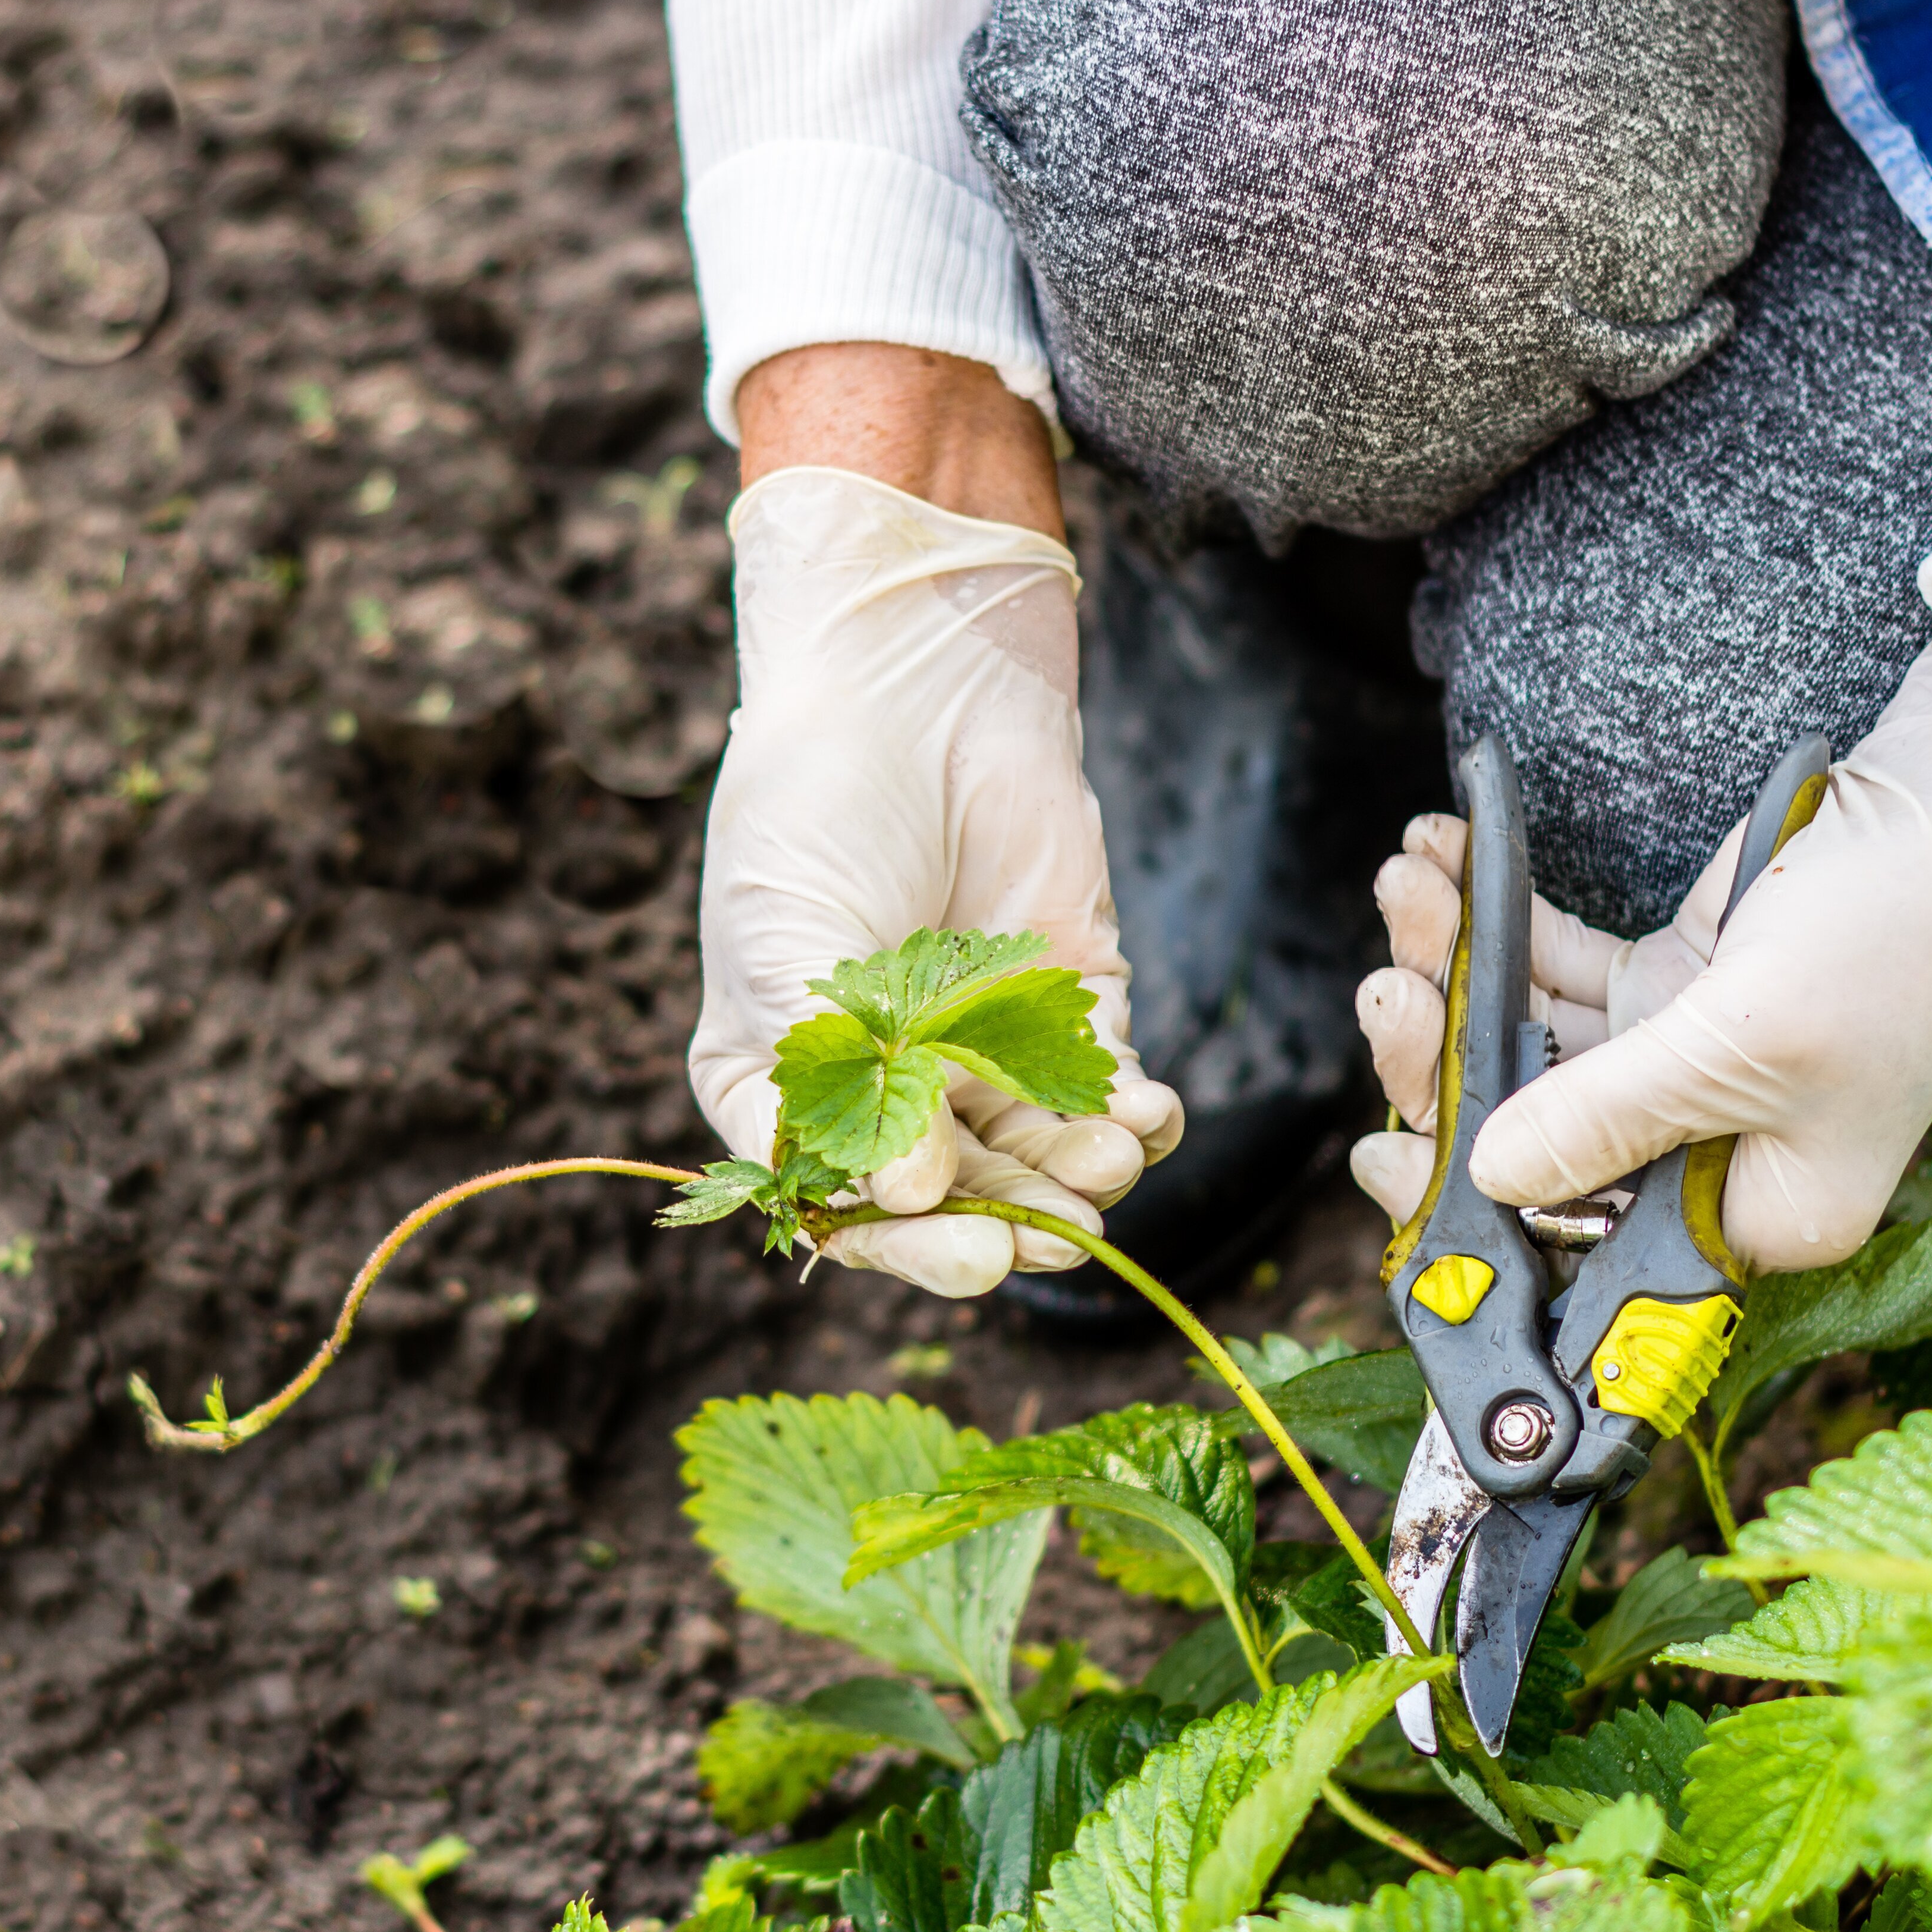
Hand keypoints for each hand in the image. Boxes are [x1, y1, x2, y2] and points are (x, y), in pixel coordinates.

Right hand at [691, 463, 1183, 1296]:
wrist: (918, 683)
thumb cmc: (815, 807)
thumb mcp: (783, 943)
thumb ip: (838, 1074)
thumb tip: (910, 1194)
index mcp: (784, 1086)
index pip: (839, 1202)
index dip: (901, 1243)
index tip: (964, 1248)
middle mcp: (882, 1089)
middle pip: (947, 1203)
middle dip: (1004, 1224)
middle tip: (1054, 1236)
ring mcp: (977, 1054)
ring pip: (1033, 1162)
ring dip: (1072, 1182)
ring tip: (1105, 1161)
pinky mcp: (1069, 1012)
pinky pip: (1105, 1099)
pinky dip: (1134, 1122)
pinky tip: (1148, 1116)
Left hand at [1348, 620, 1931, 1270]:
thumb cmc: (1901, 932)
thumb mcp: (1746, 1041)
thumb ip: (1608, 1114)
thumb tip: (1488, 1174)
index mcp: (1758, 1215)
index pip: (1585, 1251)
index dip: (1473, 1216)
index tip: (1384, 1163)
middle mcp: (1718, 1155)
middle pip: (1534, 1141)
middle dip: (1446, 1061)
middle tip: (1389, 989)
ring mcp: (1692, 1066)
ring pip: (1532, 1042)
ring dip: (1458, 963)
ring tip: (1410, 883)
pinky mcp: (1682, 984)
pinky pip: (1563, 970)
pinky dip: (1502, 921)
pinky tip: (1447, 857)